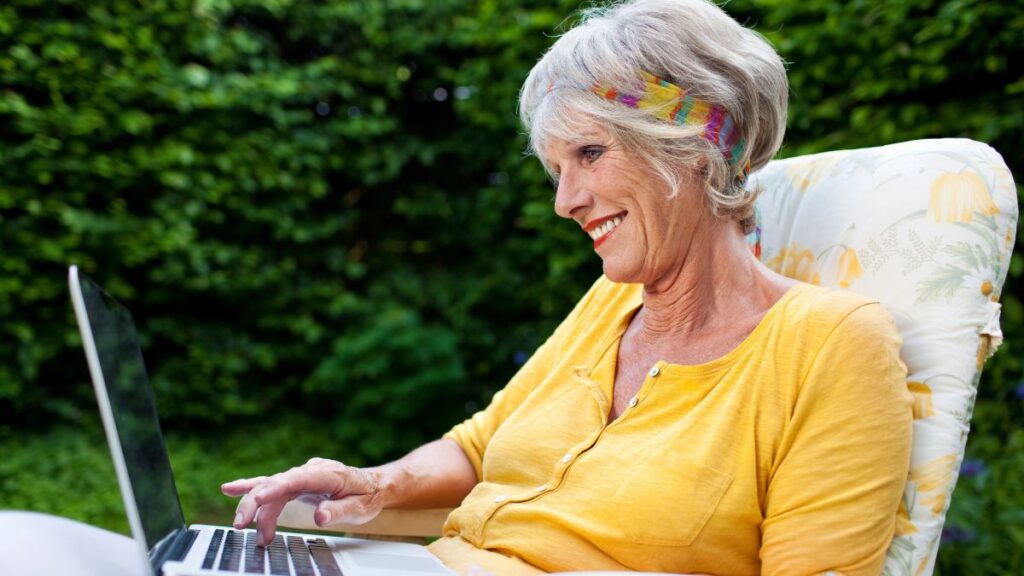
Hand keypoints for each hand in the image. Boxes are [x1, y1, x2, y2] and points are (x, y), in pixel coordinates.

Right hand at [221, 457, 383, 545]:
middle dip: (256, 503)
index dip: (276, 488)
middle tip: (241, 526)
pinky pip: (272, 486)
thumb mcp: (360, 508)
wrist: (374, 485)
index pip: (297, 479)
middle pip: (277, 483)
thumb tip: (320, 516)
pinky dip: (252, 490)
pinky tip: (230, 489)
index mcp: (328, 474)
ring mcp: (302, 475)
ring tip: (240, 526)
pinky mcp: (296, 483)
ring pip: (271, 487)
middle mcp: (311, 470)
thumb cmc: (367, 496)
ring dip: (255, 507)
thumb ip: (339, 510)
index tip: (258, 497)